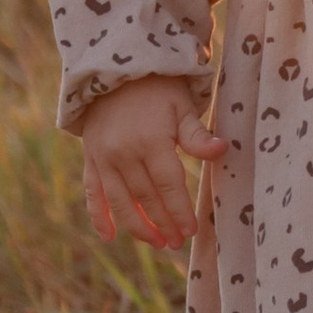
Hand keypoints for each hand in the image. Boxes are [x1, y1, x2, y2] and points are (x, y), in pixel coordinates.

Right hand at [78, 78, 227, 249]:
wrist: (116, 69)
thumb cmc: (158, 88)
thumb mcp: (182, 106)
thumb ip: (197, 135)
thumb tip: (222, 150)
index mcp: (151, 141)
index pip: (169, 185)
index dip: (180, 210)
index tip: (192, 231)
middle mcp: (123, 153)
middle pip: (146, 198)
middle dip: (163, 223)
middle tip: (178, 243)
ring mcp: (103, 158)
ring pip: (119, 202)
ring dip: (137, 227)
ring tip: (156, 243)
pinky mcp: (91, 159)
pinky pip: (93, 193)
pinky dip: (99, 216)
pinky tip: (109, 237)